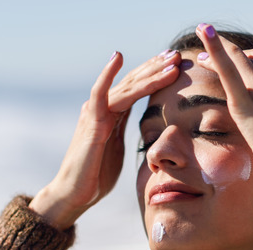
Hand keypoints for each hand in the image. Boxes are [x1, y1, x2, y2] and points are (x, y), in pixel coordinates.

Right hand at [30, 50, 180, 229]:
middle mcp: (103, 108)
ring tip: (169, 61)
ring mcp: (95, 113)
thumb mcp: (118, 149)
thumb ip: (126, 133)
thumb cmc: (96, 175)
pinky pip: (100, 94)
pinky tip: (118, 57)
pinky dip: (107, 74)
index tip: (176, 64)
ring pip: (126, 86)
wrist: (75, 194)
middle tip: (177, 54)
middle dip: (156, 67)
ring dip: (149, 73)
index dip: (156, 74)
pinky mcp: (91, 123)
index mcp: (112, 114)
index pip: (137, 88)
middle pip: (133, 81)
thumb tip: (144, 130)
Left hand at [194, 24, 252, 176]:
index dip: (252, 59)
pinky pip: (226, 69)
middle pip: (249, 59)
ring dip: (216, 46)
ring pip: (235, 59)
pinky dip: (214, 48)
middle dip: (231, 53)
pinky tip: (203, 31)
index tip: (240, 61)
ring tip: (202, 36)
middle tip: (209, 53)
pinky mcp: (243, 102)